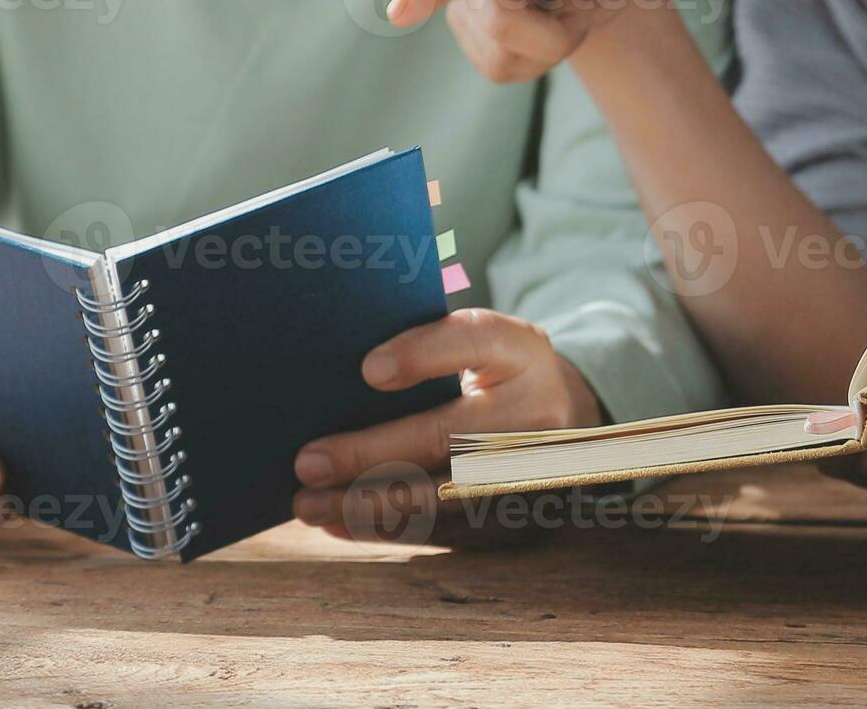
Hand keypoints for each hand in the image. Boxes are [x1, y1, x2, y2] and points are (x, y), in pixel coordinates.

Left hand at [290, 309, 603, 541]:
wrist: (559, 414)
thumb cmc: (489, 369)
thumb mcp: (477, 341)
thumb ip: (427, 345)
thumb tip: (336, 376)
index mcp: (521, 350)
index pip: (475, 340)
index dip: (424, 354)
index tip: (369, 370)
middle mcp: (534, 411)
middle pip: (448, 436)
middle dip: (370, 452)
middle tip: (307, 461)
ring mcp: (527, 469)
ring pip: (440, 493)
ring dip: (367, 503)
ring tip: (307, 504)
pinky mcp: (512, 511)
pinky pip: (440, 527)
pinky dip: (382, 527)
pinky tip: (337, 521)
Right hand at [386, 0, 664, 85]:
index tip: (398, 13)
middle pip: (502, 24)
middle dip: (555, 28)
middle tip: (578, 0)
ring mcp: (467, 11)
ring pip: (506, 56)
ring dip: (552, 42)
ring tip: (558, 9)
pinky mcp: (476, 45)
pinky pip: (508, 72)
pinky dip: (541, 58)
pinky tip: (543, 28)